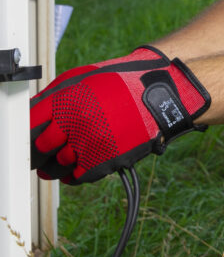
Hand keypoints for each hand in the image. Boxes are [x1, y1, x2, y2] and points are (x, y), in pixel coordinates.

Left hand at [31, 47, 211, 184]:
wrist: (161, 96)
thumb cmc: (123, 84)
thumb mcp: (85, 79)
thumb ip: (55, 96)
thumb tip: (32, 115)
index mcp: (66, 102)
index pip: (30, 126)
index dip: (29, 132)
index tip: (31, 135)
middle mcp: (74, 124)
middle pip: (39, 149)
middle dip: (40, 150)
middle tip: (45, 149)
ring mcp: (89, 144)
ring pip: (57, 165)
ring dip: (57, 161)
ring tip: (66, 154)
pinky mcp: (104, 161)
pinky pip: (76, 177)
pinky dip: (73, 174)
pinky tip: (77, 164)